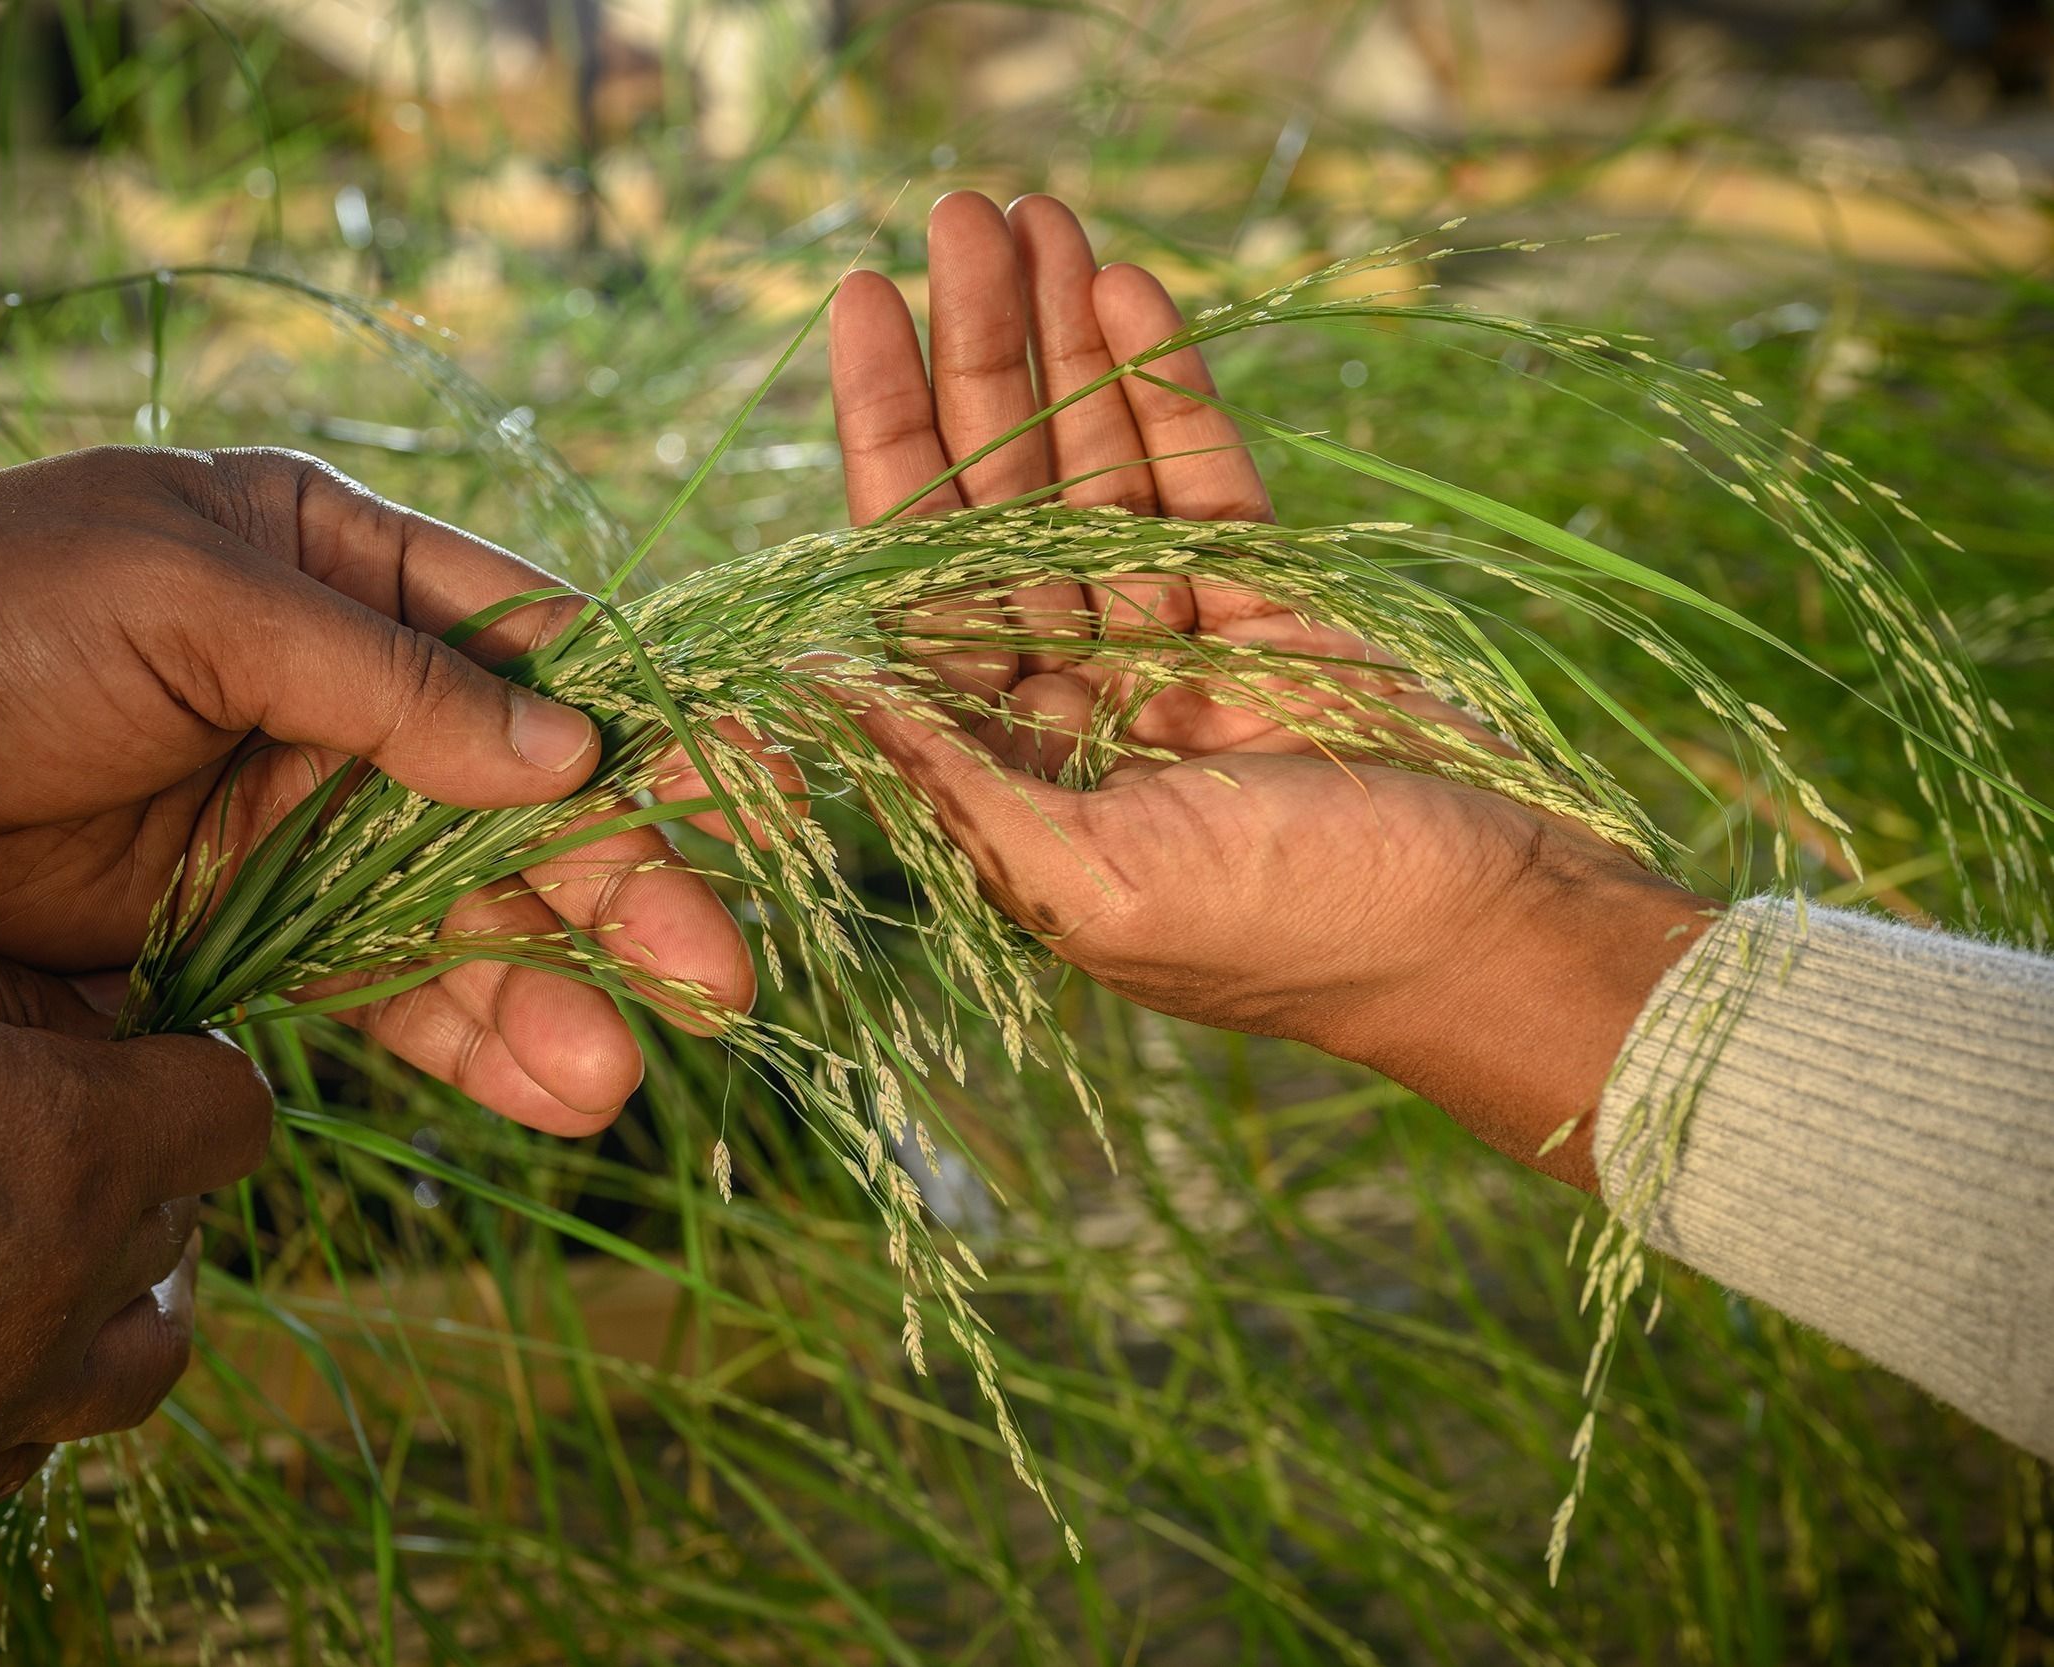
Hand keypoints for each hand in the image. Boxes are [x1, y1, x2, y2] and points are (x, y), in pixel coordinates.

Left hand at [0, 448, 751, 1131]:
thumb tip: (570, 761)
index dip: (642, 723)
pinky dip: (461, 1039)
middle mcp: (338, 691)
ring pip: (466, 913)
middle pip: (524, 798)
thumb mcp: (184, 602)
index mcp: (335, 560)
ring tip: (619, 1079)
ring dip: (552, 991)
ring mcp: (293, 819)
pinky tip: (545, 1089)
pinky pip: (381, 987)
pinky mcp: (242, 931)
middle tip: (716, 981)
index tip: (741, 804)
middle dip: (622, 888)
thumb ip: (384, 680)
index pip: (529, 642)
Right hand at [0, 898, 270, 1550]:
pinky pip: (14, 1450)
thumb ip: (8, 991)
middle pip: (179, 1233)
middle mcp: (54, 1303)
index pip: (232, 1113)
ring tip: (28, 1240)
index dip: (193, 1069)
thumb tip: (116, 1006)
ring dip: (109, 1296)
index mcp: (72, 1156)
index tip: (139, 1050)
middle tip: (48, 1124)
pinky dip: (15, 1390)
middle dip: (140, 1170)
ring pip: (130, 1366)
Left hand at [829, 193, 1708, 1183]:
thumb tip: (823, 677)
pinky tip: (1126, 285)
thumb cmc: (1299, 937)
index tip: (859, 306)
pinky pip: (1202, 475)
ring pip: (1097, 466)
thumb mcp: (1096, 887)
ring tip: (1034, 212)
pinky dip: (1166, 384)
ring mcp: (1171, 641)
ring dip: (1063, 342)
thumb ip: (955, 785)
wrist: (1496, 935)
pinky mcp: (1269, 605)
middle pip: (999, 494)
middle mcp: (1071, 694)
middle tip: (957, 211)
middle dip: (977, 354)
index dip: (888, 436)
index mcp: (1007, 768)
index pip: (916, 574)